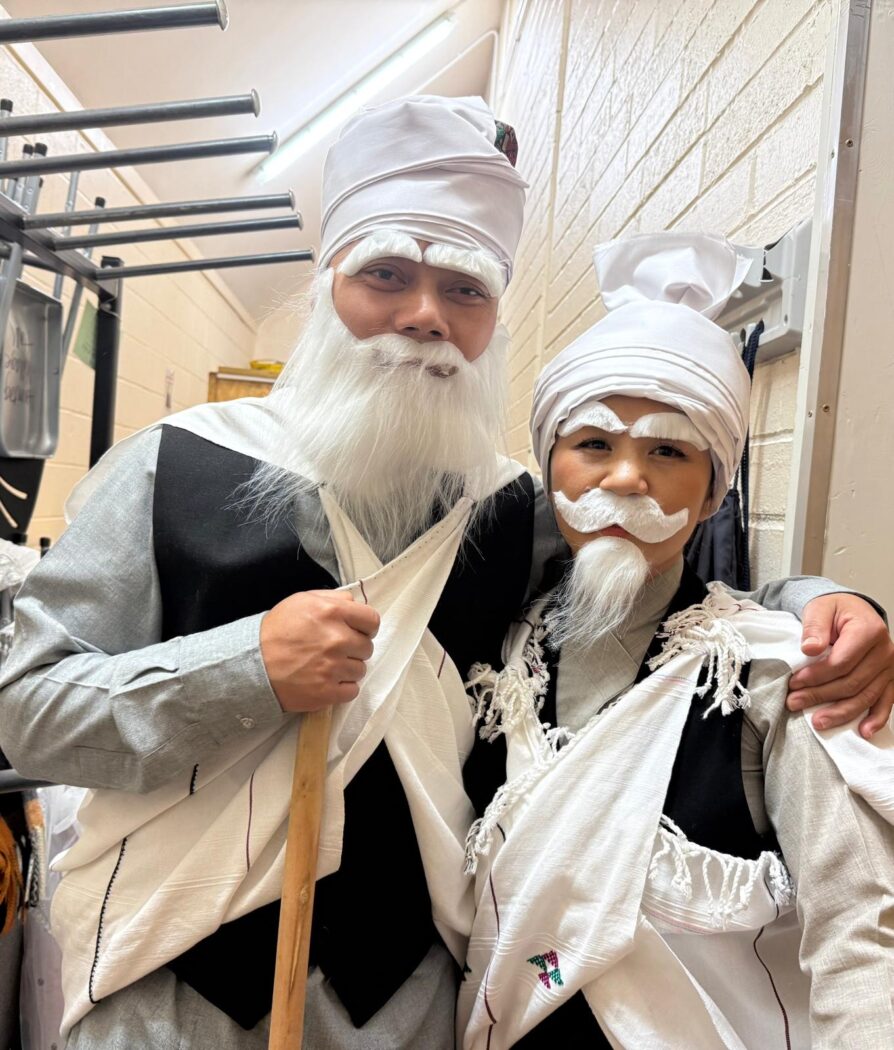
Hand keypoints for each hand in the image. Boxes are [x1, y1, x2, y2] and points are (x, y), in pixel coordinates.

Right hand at [260, 589, 379, 712]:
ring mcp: (333, 667)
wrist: (251, 664)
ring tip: (325, 666)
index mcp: (332, 612)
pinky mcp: (327, 692)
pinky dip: (342, 688)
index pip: (372, 621)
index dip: (366, 628)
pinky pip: (352, 690)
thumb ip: (333, 599)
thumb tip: (355, 604)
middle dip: (354, 648)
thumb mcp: (302, 601)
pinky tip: (326, 680)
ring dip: (347, 668)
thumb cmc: (276, 630)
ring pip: (360, 670)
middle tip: (334, 650)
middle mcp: (337, 639)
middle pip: (367, 647)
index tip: (357, 632)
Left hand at [786, 593, 893, 737]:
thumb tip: (809, 649)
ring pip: (865, 696)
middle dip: (820, 695)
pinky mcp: (890, 678)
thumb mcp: (820, 608)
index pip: (841, 662)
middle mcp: (884, 651)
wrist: (853, 611)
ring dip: (841, 713)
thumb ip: (814, 627)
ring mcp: (889, 667)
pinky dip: (877, 718)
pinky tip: (864, 731)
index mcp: (868, 631)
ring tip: (817, 722)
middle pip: (852, 682)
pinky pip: (886, 701)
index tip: (793, 683)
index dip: (816, 676)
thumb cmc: (834, 610)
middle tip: (793, 703)